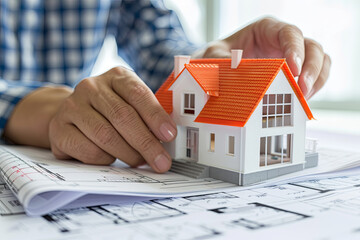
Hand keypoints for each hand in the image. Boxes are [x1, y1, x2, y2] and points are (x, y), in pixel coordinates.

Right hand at [4, 67, 176, 172]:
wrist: (74, 115)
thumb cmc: (111, 112)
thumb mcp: (131, 104)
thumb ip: (148, 117)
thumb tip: (168, 140)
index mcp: (116, 77)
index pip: (138, 94)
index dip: (155, 116)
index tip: (170, 135)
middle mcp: (91, 87)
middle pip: (122, 116)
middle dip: (146, 143)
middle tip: (161, 162)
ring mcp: (72, 107)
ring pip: (105, 135)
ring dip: (128, 154)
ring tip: (139, 162)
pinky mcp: (58, 130)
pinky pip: (88, 150)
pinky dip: (106, 159)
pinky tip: (112, 158)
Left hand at [193, 17, 330, 98]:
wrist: (218, 70)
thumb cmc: (218, 57)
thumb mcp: (213, 56)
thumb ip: (220, 60)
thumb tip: (230, 71)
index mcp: (266, 29)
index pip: (290, 33)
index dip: (296, 50)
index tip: (293, 69)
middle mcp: (283, 41)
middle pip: (312, 47)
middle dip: (312, 69)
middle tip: (302, 90)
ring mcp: (292, 57)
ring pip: (321, 61)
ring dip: (317, 81)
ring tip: (303, 99)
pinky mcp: (295, 74)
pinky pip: (315, 77)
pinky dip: (313, 89)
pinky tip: (300, 101)